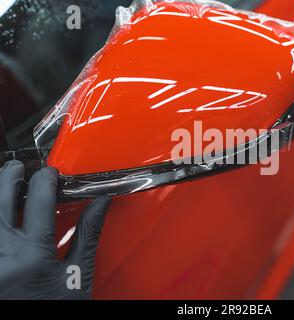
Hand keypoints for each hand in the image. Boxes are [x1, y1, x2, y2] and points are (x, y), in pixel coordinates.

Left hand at [0, 160, 110, 299]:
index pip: (38, 199)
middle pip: (0, 197)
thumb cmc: (53, 311)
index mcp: (32, 254)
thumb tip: (100, 205)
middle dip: (10, 175)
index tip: (51, 173)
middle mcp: (0, 253)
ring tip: (3, 182)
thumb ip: (87, 235)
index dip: (46, 178)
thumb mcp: (76, 276)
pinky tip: (0, 213)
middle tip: (19, 168)